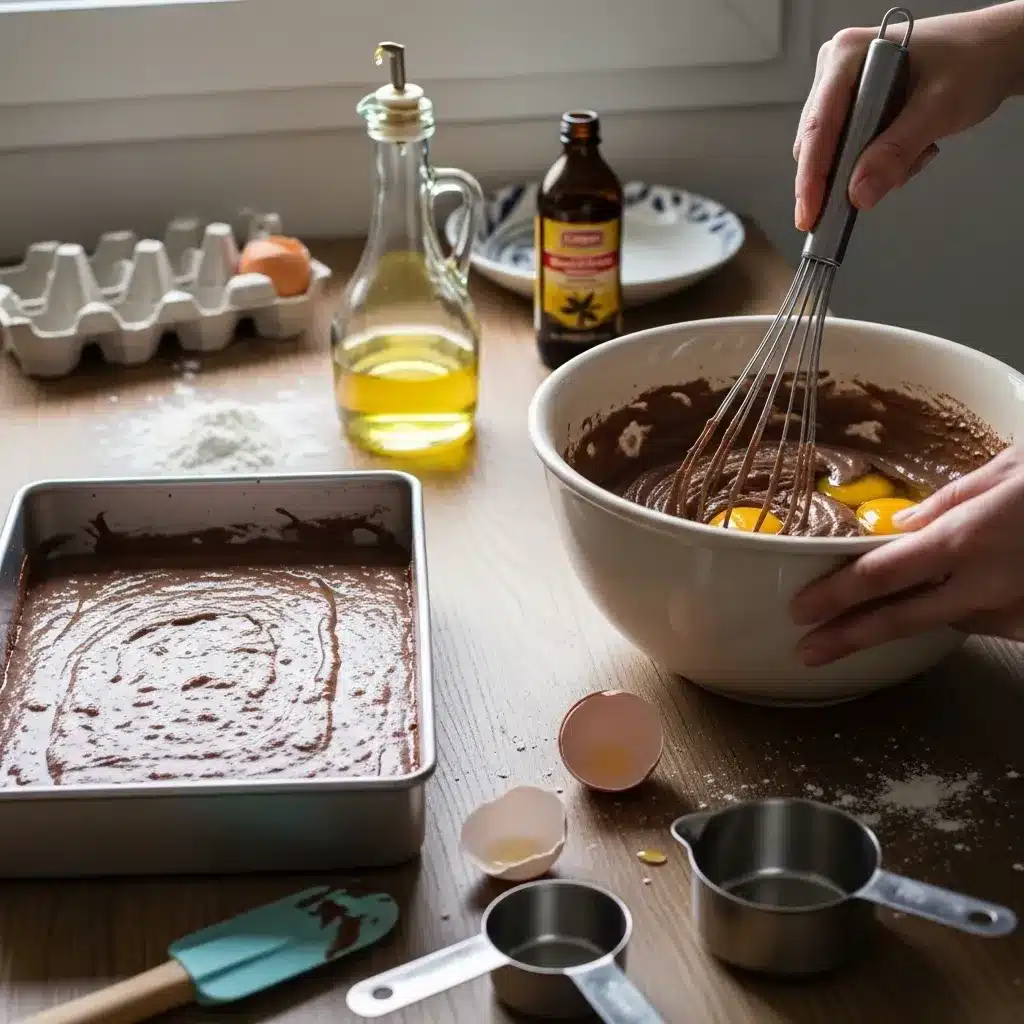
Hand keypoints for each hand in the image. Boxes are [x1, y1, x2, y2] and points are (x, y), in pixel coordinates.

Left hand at [790, 445, 1023, 665]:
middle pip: (900, 619)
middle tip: (806, 651)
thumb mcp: (1012, 470)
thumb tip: (903, 524)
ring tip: (885, 611)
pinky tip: (971, 589)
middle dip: (847, 638)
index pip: (881, 574)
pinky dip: (969, 608)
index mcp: (965, 538)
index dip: (835, 595)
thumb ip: (952, 499)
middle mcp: (983, 584)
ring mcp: (1012, 611)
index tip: (800, 610)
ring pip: (946, 621)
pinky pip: (987, 621)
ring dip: (914, 615)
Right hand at [794, 3, 1023, 231]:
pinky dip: (877, 164)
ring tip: (914, 153)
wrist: (996, 52)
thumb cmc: (974, 61)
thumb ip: (897, 151)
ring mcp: (843, 90)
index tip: (810, 214)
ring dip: (868, 169)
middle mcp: (837, 71)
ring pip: (833, 153)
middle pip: (818, 145)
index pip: (818, 127)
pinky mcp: (854, 107)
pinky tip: (908, 149)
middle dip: (847, 174)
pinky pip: (849, 152)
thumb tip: (858, 194)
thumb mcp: (939, 107)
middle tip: (877, 191)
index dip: (811, 176)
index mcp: (848, 56)